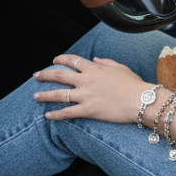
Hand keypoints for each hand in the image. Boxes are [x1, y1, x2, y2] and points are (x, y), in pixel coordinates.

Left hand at [33, 54, 148, 123]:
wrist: (141, 100)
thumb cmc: (133, 84)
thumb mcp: (120, 68)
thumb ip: (105, 62)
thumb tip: (94, 59)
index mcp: (94, 68)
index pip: (72, 60)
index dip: (60, 59)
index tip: (53, 60)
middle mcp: (86, 80)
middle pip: (59, 75)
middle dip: (45, 75)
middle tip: (36, 75)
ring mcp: (85, 95)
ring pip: (59, 94)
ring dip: (45, 95)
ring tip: (35, 96)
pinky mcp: (88, 110)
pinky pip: (67, 112)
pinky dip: (56, 114)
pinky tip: (47, 115)